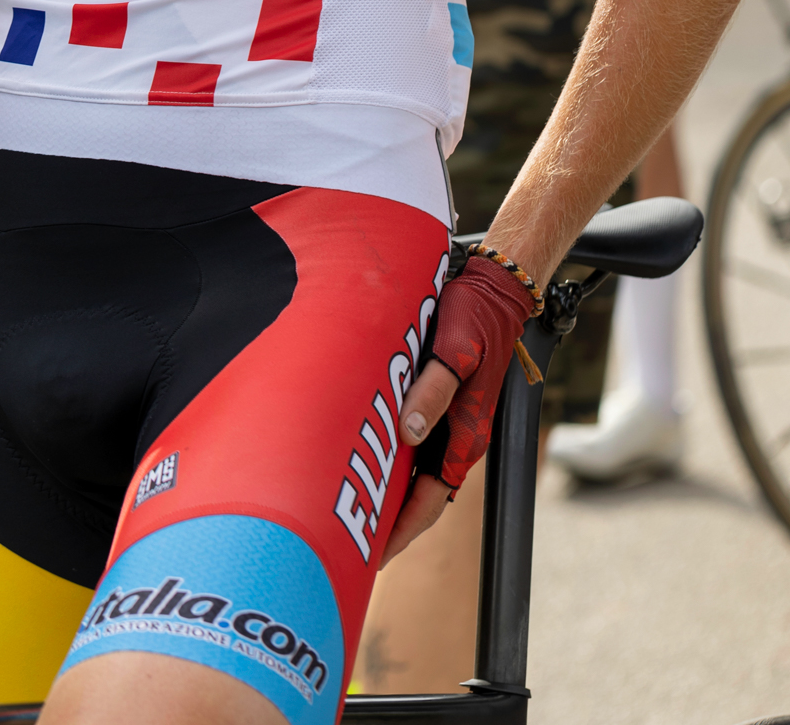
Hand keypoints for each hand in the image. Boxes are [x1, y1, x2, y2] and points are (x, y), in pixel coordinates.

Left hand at [380, 256, 535, 568]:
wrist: (497, 293)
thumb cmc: (474, 319)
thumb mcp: (453, 352)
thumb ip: (432, 392)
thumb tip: (408, 432)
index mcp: (466, 435)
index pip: (429, 500)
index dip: (401, 530)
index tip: (372, 556)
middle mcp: (460, 438)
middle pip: (423, 498)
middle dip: (393, 526)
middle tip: (353, 549)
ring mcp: (454, 426)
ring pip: (420, 476)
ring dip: (393, 498)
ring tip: (357, 516)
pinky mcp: (445, 408)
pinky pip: (419, 450)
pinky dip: (397, 468)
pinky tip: (372, 466)